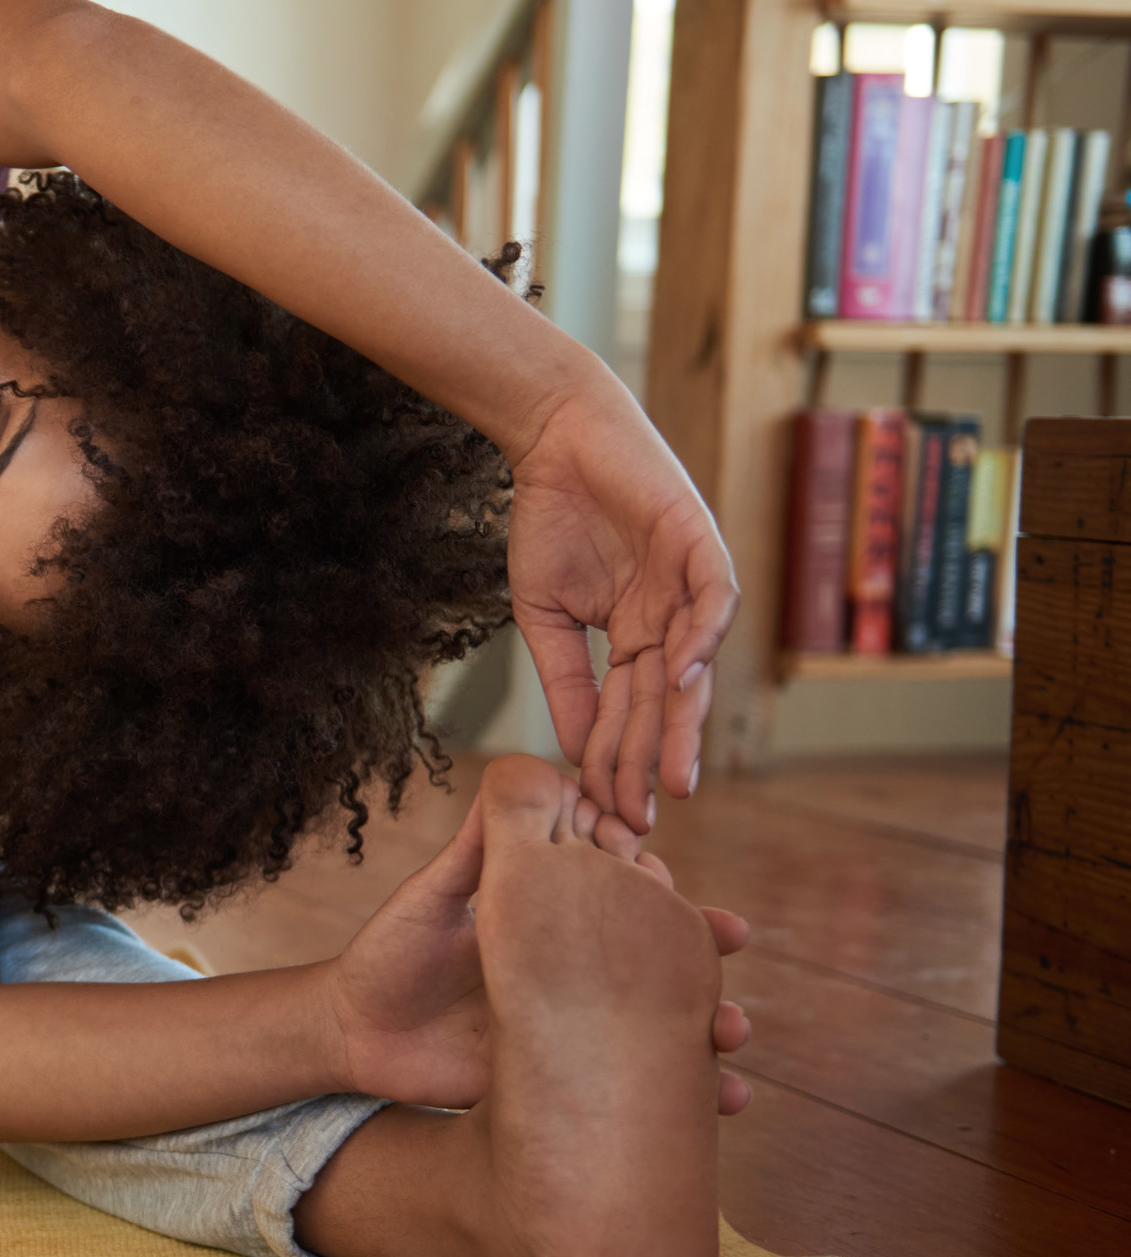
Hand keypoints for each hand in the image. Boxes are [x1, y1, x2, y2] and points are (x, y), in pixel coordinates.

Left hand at [325, 774, 754, 1111]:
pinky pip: (625, 1090)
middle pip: (657, 968)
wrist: (353, 1035)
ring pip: (655, 1031)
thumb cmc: (389, 954)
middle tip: (731, 948)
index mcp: (550, 929)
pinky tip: (720, 1103)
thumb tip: (512, 779)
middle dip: (703, 963)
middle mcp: (571, 980)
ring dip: (706, 1034)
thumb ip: (474, 854)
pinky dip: (678, 1098)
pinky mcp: (560, 1081)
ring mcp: (570, 1031)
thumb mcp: (432, 899)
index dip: (664, 897)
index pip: (624, 905)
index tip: (693, 895)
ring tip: (731, 1037)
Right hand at [505, 391, 741, 828]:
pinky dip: (701, 641)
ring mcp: (688, 587)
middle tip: (646, 814)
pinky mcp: (700, 545)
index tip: (604, 814)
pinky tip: (677, 680)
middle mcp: (670, 622)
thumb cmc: (549, 520)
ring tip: (672, 774)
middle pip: (668, 704)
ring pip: (695, 667)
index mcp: (634, 639)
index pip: (628, 713)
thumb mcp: (544, 617)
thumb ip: (565, 680)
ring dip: (685, 722)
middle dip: (657, 760)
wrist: (554, 441)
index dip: (616, 762)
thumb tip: (575, 749)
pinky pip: (713, 602)